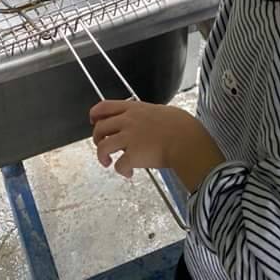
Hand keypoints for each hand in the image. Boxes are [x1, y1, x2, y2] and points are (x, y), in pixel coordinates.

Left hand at [90, 100, 223, 190]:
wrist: (187, 140)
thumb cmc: (181, 126)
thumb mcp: (161, 111)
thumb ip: (147, 114)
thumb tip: (147, 121)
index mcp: (134, 108)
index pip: (105, 106)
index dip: (95, 114)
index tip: (93, 120)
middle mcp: (128, 121)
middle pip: (100, 127)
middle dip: (97, 138)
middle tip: (102, 145)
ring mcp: (129, 138)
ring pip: (103, 146)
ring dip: (102, 156)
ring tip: (107, 162)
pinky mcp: (133, 156)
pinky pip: (119, 165)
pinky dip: (121, 171)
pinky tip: (129, 172)